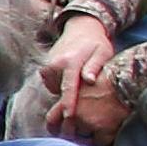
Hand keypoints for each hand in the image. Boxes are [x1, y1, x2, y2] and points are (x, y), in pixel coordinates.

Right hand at [36, 18, 121, 134]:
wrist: (80, 29)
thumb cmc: (96, 43)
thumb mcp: (102, 52)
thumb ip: (95, 66)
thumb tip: (90, 81)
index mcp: (71, 61)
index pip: (69, 86)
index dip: (69, 103)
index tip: (69, 116)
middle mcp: (55, 64)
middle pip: (62, 91)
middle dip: (73, 97)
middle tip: (87, 88)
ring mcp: (47, 66)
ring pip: (56, 89)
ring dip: (66, 89)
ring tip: (79, 77)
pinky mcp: (43, 69)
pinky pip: (52, 85)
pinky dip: (61, 84)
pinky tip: (71, 75)